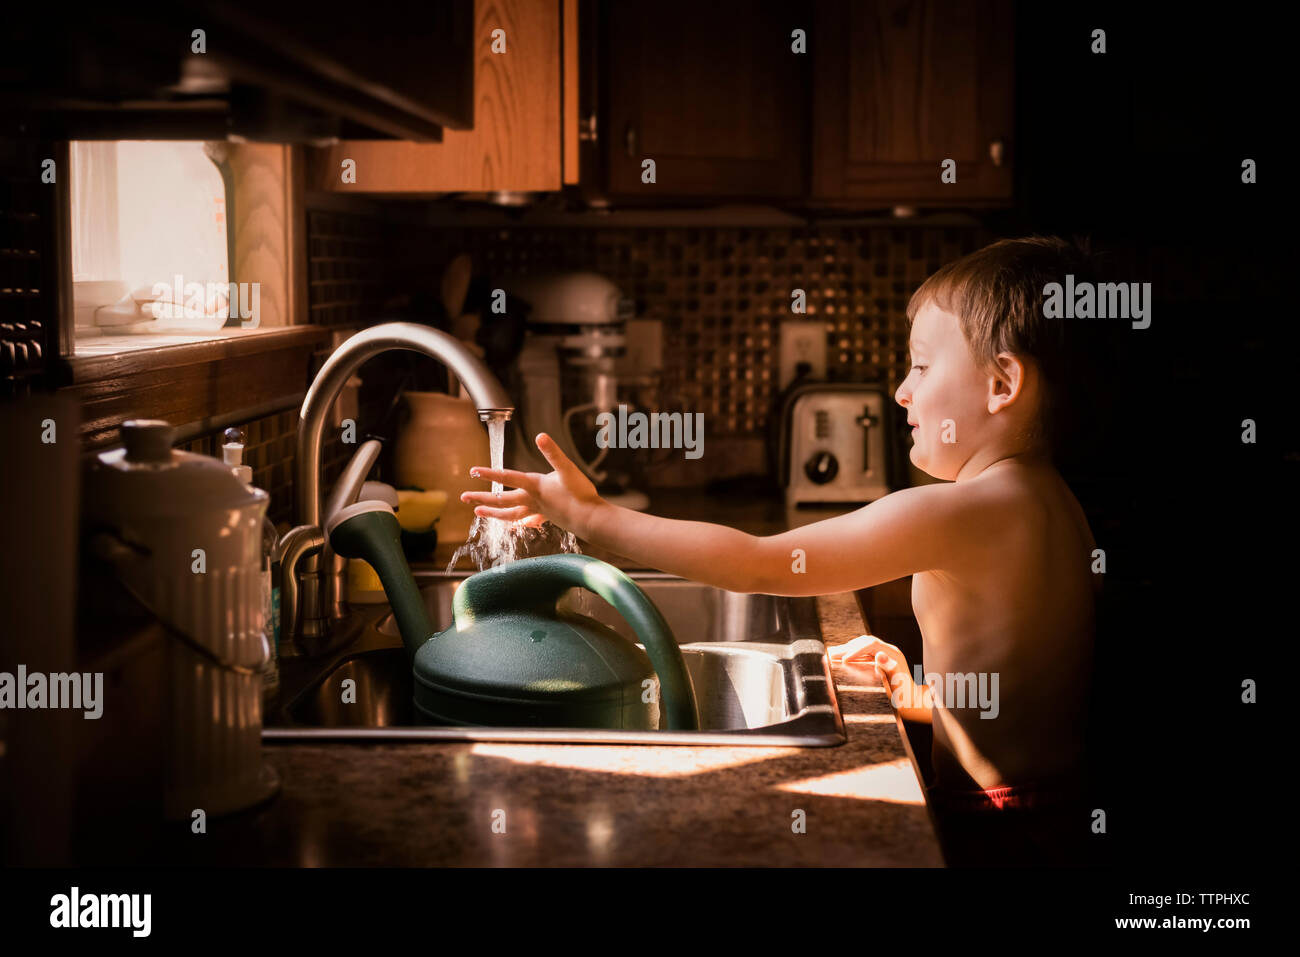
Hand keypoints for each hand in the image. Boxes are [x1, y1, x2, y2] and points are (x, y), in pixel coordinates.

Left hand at [460, 432, 601, 530]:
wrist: (590, 519)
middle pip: (501, 501)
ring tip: (478, 513)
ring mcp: (537, 511)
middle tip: (464, 498)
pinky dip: (514, 523)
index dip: (489, 473)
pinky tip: (510, 525)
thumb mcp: (567, 469)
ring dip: (493, 513)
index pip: (507, 477)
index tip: (472, 471)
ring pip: (509, 514)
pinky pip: (524, 521)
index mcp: (534, 486)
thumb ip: (553, 453)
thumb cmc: (580, 494)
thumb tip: (540, 436)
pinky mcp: (544, 518)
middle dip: (482, 498)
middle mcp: (532, 500)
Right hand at [829, 635, 924, 710]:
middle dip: (847, 648)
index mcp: (893, 654)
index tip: (845, 660)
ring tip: (832, 654)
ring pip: (862, 646)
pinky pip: (862, 653)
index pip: (871, 644)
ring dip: (847, 649)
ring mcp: (884, 655)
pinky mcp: (879, 661)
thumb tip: (880, 655)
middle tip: (831, 654)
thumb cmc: (905, 696)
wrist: (912, 702)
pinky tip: (841, 659)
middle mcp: (888, 651)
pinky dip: (850, 655)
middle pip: (864, 643)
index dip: (856, 650)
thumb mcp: (898, 683)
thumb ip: (890, 668)